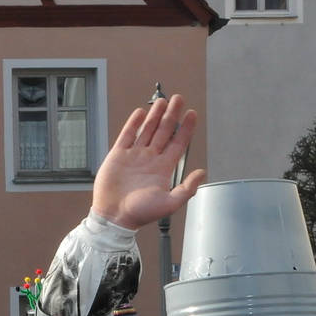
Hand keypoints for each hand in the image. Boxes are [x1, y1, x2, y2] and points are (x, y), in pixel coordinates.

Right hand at [91, 95, 204, 230]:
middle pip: (164, 131)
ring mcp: (134, 156)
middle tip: (178, 99)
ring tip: (162, 100)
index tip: (192, 114)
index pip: (178, 144)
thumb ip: (187, 188)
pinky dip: (134, 123)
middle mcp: (150, 159)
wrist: (114, 217)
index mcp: (163, 169)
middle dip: (172, 115)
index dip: (186, 129)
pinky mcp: (118, 155)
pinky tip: (141, 113)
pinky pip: (127, 135)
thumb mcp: (170, 204)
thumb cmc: (140, 213)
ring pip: (148, 130)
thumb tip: (201, 173)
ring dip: (155, 115)